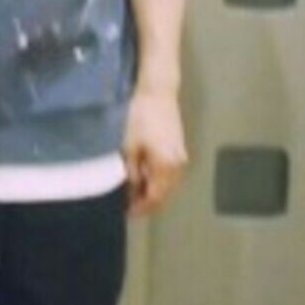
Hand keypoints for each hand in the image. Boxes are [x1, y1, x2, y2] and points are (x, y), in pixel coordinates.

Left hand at [121, 84, 188, 216]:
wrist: (158, 90)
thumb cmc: (141, 115)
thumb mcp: (129, 146)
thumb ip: (131, 173)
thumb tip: (129, 190)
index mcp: (166, 165)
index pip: (154, 197)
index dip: (140, 208)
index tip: (125, 213)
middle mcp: (177, 163)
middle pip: (162, 192)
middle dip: (145, 201)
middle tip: (126, 205)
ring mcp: (179, 155)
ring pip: (165, 182)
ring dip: (150, 189)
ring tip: (130, 191)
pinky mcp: (177, 147)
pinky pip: (167, 170)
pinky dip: (155, 177)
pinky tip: (141, 174)